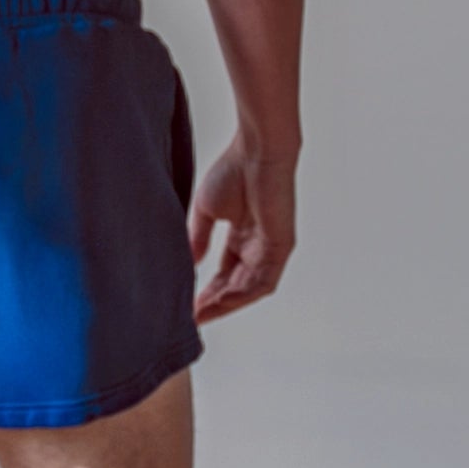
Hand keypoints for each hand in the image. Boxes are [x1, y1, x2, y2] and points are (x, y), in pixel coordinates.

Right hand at [189, 146, 295, 321]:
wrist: (256, 152)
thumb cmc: (234, 169)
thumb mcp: (207, 210)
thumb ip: (199, 237)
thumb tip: (191, 262)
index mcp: (244, 236)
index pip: (226, 273)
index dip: (207, 291)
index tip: (188, 305)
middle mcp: (259, 246)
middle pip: (237, 285)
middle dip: (214, 302)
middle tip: (192, 316)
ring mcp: (271, 249)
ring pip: (250, 288)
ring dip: (226, 303)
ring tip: (202, 313)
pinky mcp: (280, 247)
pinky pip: (263, 280)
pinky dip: (242, 294)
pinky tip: (221, 301)